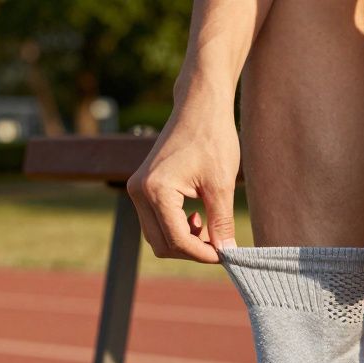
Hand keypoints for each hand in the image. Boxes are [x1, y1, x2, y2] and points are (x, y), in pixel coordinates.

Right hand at [127, 94, 238, 262]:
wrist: (199, 106)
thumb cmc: (213, 138)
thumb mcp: (222, 185)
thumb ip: (222, 222)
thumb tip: (227, 252)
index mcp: (156, 190)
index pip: (177, 240)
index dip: (203, 254)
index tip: (226, 255)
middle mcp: (139, 192)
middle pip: (162, 244)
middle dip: (192, 250)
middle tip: (220, 243)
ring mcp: (137, 189)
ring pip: (157, 236)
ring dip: (184, 241)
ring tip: (210, 226)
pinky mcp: (142, 187)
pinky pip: (156, 222)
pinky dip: (176, 228)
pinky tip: (197, 217)